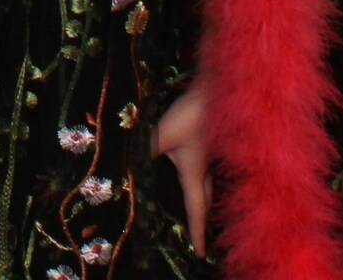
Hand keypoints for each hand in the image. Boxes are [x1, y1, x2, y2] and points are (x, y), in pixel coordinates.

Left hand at [153, 78, 211, 254]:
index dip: (197, 232)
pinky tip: (207, 170)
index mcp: (195, 173)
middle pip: (207, 200)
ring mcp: (214, 155)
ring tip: (207, 210)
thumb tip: (123, 165)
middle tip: (204, 237)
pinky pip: (215, 168)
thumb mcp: (163, 134)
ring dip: (210, 198)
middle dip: (204, 219)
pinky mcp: (215, 142)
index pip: (196, 209)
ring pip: (213, 184)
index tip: (200, 253)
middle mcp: (208, 168)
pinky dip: (211, 178)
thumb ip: (145, 148)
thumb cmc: (191, 114)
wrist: (219, 89)